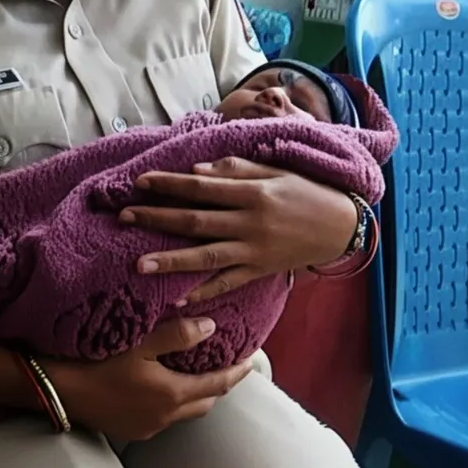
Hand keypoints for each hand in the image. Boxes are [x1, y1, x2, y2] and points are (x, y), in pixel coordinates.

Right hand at [44, 317, 252, 442]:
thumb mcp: (140, 342)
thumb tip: (210, 327)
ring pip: (184, 412)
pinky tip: (161, 388)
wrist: (62, 391)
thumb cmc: (99, 363)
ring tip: (195, 375)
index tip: (250, 362)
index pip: (218, 385)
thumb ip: (177, 335)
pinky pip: (163, 418)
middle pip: (205, 402)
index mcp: (173, 394)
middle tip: (226, 367)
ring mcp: (149, 427)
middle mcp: (166, 416)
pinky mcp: (133, 430)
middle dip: (219, 386)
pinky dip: (172, 403)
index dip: (236, 373)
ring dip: (195, 395)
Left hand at [122, 157, 356, 303]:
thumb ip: (235, 169)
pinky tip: (177, 298)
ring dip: (171, 261)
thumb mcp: (275, 170)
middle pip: (195, 222)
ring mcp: (255, 251)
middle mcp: (250, 223)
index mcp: (252, 192)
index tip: (140, 182)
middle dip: (157, 219)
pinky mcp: (260, 271)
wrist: (343, 225)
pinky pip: (227, 284)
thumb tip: (195, 170)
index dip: (169, 184)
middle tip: (124, 217)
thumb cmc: (306, 190)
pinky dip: (202, 293)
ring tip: (138, 264)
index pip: (201, 187)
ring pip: (206, 258)